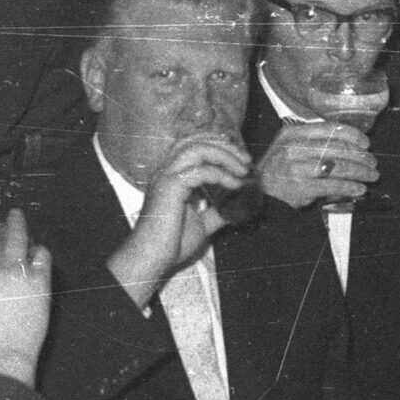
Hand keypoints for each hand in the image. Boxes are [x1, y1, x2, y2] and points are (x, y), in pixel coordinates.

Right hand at [107, 133, 252, 310]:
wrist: (153, 259)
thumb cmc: (171, 245)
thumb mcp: (201, 224)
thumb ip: (216, 212)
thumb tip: (236, 208)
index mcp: (170, 176)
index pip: (193, 145)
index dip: (218, 145)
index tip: (240, 158)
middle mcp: (166, 170)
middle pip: (196, 141)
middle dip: (224, 146)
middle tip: (246, 158)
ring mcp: (166, 176)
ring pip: (198, 149)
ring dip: (224, 155)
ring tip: (242, 169)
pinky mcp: (171, 186)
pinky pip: (201, 171)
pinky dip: (221, 174)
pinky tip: (235, 184)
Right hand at [253, 120, 375, 208]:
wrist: (257, 190)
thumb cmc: (277, 168)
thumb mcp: (288, 145)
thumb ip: (313, 140)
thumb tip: (348, 144)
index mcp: (293, 133)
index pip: (330, 129)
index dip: (352, 135)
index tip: (366, 142)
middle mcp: (294, 148)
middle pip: (338, 148)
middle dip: (360, 157)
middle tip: (372, 162)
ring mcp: (297, 167)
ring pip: (338, 166)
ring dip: (360, 172)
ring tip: (371, 176)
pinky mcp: (302, 187)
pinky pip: (333, 185)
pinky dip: (350, 187)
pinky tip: (359, 189)